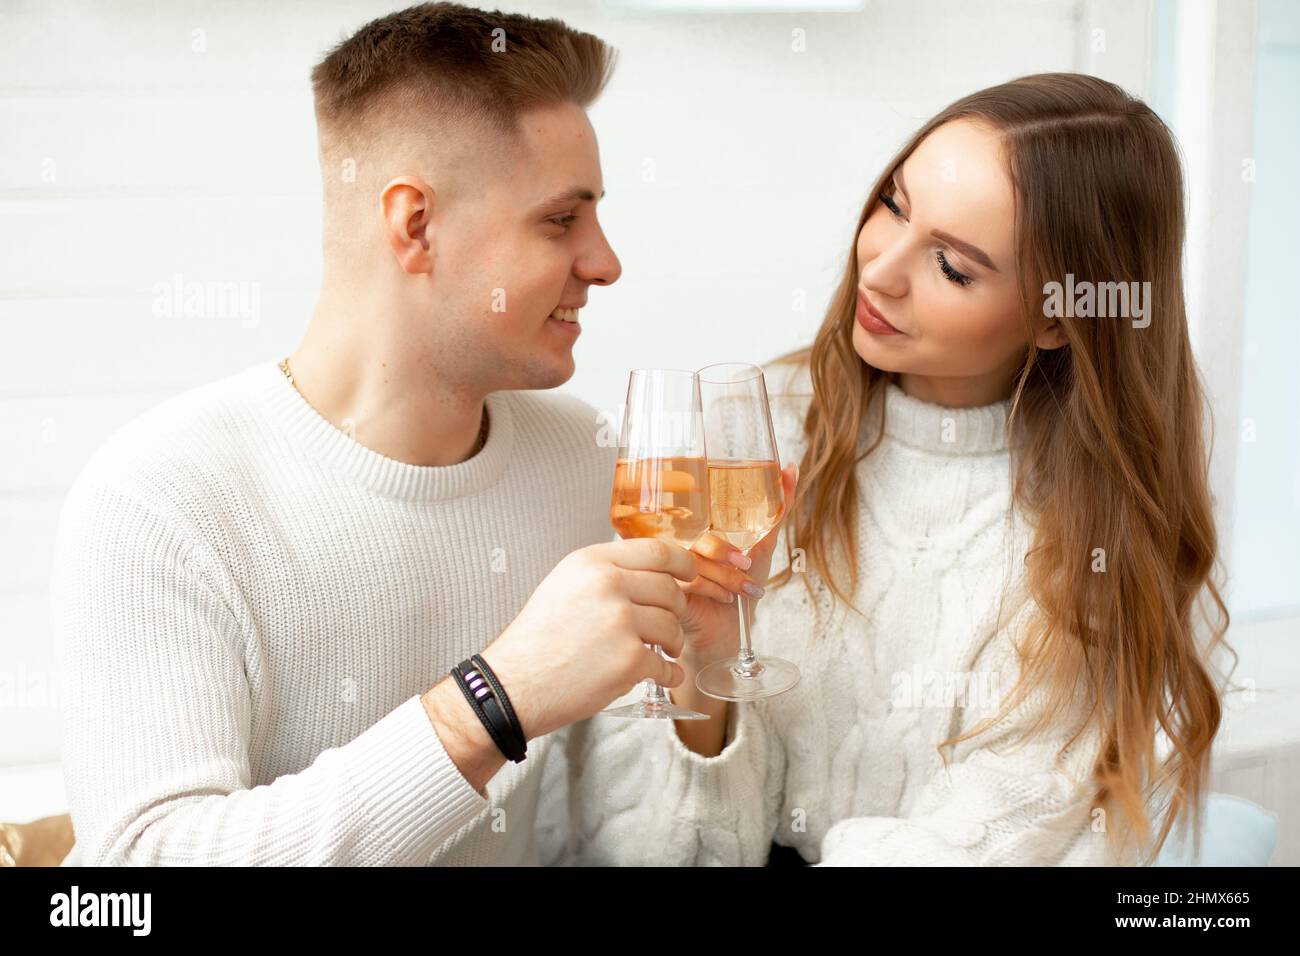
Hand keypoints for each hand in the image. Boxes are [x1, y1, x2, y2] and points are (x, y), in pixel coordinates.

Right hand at [473, 538, 699, 740]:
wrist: (514, 685)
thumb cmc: (537, 639)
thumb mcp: (564, 585)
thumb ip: (605, 572)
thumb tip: (652, 570)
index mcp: (592, 563)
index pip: (657, 551)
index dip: (682, 562)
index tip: (690, 573)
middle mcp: (608, 586)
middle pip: (670, 590)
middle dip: (677, 610)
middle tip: (670, 624)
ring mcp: (620, 623)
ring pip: (672, 627)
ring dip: (674, 643)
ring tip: (662, 652)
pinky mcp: (628, 660)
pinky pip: (666, 665)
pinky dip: (668, 674)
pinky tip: (661, 675)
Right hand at [678, 462, 799, 667]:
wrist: (727, 631)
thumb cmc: (740, 586)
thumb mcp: (762, 545)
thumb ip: (776, 508)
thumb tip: (791, 468)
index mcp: (695, 524)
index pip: (695, 504)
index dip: (715, 519)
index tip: (743, 551)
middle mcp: (676, 539)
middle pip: (693, 532)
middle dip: (723, 551)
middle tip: (746, 564)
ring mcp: (667, 562)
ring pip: (692, 558)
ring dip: (725, 576)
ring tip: (745, 588)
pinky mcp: (666, 587)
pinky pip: (687, 579)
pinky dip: (714, 590)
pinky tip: (727, 599)